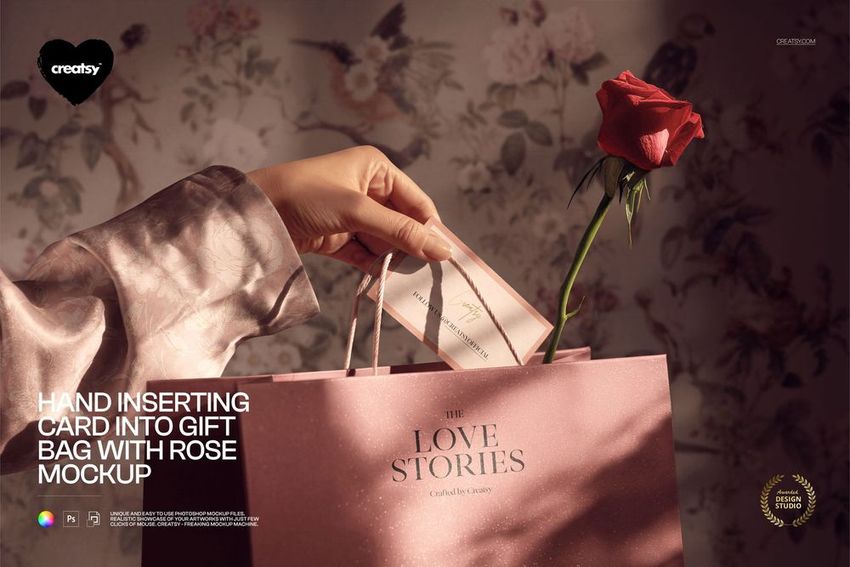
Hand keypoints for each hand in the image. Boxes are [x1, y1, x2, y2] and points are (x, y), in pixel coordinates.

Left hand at [247, 146, 450, 271]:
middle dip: (412, 247)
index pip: (416, 202)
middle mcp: (368, 189)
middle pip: (403, 223)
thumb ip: (400, 232)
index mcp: (376, 169)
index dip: (430, 228)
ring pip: (385, 242)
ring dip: (393, 261)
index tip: (444, 256)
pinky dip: (375, 268)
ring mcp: (353, 215)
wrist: (254, 214)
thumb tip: (442, 249)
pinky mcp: (339, 238)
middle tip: (428, 274)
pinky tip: (385, 282)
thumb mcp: (357, 211)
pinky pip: (367, 255)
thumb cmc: (305, 196)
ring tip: (407, 281)